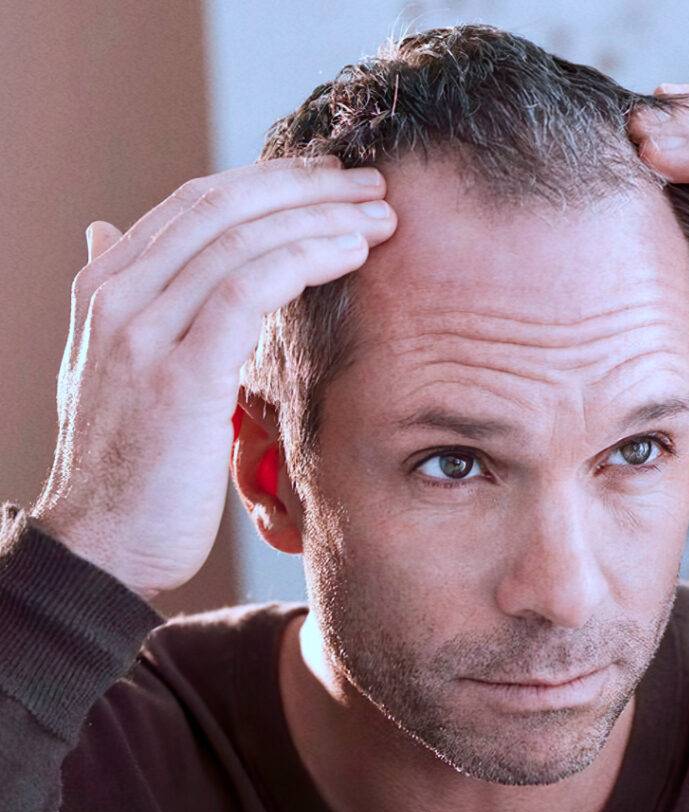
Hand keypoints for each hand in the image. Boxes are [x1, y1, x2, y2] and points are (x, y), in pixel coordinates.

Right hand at [30, 157, 395, 599]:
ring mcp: (143, 329)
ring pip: (244, 237)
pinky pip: (249, 287)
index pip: (198, 203)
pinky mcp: (180, 371)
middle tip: (372, 183)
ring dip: (323, 217)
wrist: (102, 545)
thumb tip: (106, 232)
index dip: (272, 182)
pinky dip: (307, 258)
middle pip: (224, 204)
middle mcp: (118, 295)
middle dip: (307, 185)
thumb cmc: (129, 470)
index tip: (332, 182)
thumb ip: (126, 301)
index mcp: (107, 288)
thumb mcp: (110, 368)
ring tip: (381, 215)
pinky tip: (353, 251)